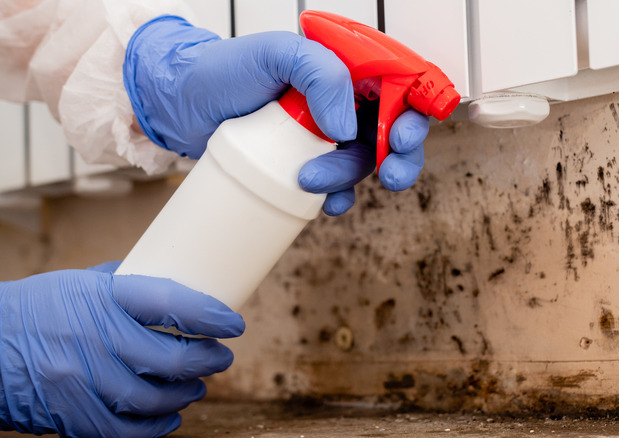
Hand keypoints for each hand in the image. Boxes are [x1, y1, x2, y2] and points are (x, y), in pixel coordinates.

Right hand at [0, 263, 244, 436]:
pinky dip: (155, 428)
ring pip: (153, 399)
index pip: (170, 304)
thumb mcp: (77, 283)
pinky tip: (170, 418)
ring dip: (186, 395)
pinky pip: (125, 431)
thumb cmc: (35, 308)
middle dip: (207, 361)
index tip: (233, 323)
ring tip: (197, 386)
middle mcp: (91, 338)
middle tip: (220, 358)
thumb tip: (175, 286)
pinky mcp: (70, 415)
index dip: (210, 316)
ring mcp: (80, 381)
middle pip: (170, 359)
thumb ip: (125, 285)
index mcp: (98, 297)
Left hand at [124, 16, 429, 215]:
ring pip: (363, 162)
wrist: (182, 106)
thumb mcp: (274, 53)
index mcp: (345, 68)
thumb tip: (347, 127)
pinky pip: (338, 186)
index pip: (398, 86)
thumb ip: (320, 74)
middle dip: (399, 156)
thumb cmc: (223, 70)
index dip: (412, 113)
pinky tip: (325, 205)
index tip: (400, 137)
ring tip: (311, 179)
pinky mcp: (307, 162)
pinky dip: (338, 198)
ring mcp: (325, 134)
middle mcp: (342, 100)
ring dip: (350, 178)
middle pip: (393, 130)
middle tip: (389, 173)